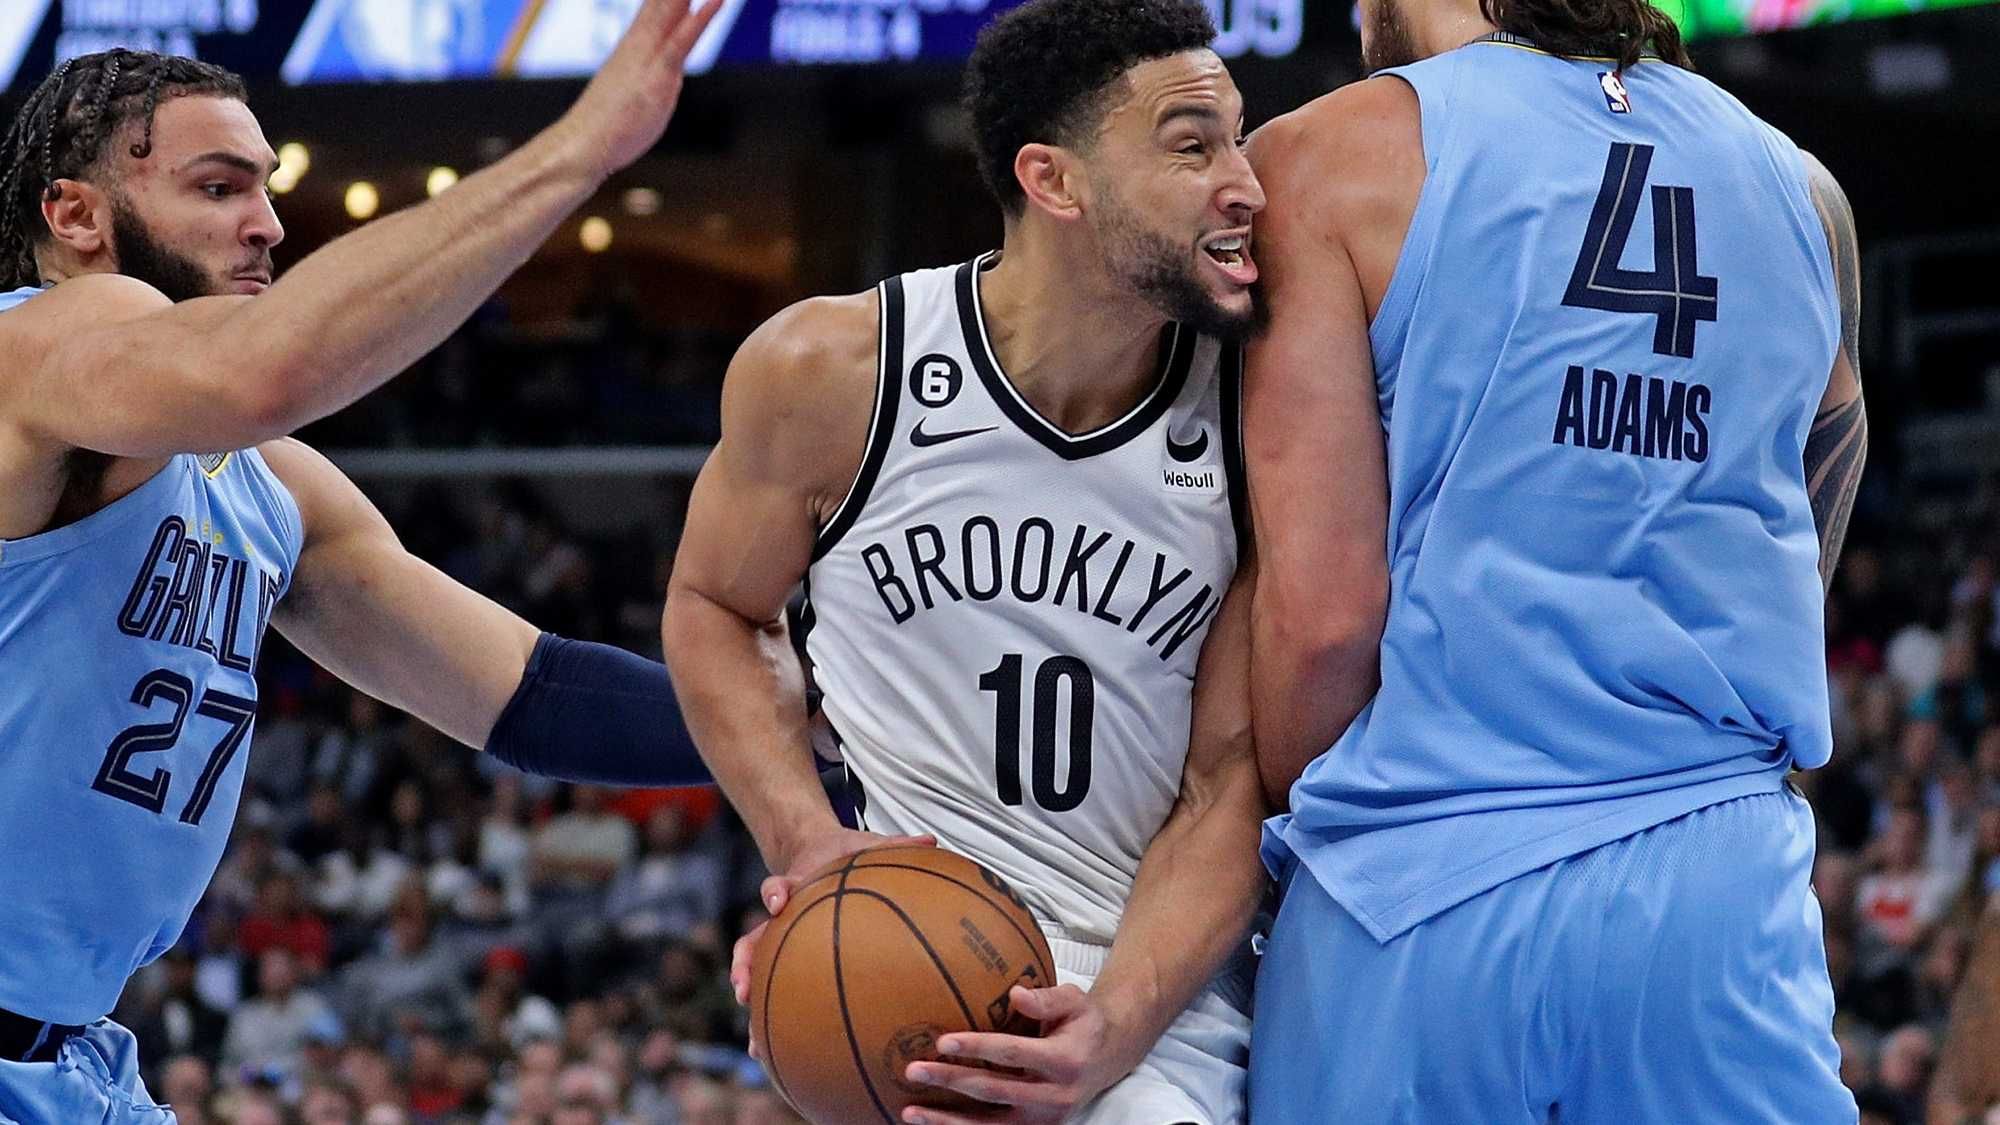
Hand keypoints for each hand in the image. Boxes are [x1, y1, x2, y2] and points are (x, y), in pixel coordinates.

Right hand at [559, 0, 722, 177]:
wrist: (583, 146)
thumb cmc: (608, 125)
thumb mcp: (635, 89)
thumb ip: (655, 70)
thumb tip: (667, 61)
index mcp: (637, 40)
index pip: (661, 0)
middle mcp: (643, 40)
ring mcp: (650, 55)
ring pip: (675, 6)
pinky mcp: (658, 76)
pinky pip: (682, 40)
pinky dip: (702, 18)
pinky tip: (718, 0)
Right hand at [731, 828, 936, 1057]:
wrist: (815, 848)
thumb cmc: (845, 851)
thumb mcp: (867, 845)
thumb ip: (895, 846)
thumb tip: (931, 839)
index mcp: (796, 886)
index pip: (778, 887)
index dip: (776, 893)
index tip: (778, 902)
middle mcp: (781, 916)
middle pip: (753, 940)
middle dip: (747, 963)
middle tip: (743, 988)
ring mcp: (778, 938)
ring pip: (757, 972)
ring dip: (755, 1005)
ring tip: (754, 1040)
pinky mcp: (786, 957)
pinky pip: (775, 987)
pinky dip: (774, 1019)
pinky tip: (777, 1053)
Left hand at [899, 984, 1129, 1124]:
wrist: (1110, 1056)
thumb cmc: (1084, 1022)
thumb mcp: (1075, 1001)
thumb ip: (1046, 999)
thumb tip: (1014, 994)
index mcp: (1064, 1060)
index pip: (1013, 1054)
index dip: (977, 1047)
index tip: (943, 1041)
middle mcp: (1054, 1096)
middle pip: (993, 1090)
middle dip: (951, 1081)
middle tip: (914, 1070)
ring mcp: (1044, 1118)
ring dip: (947, 1120)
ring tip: (910, 1111)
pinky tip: (932, 1123)